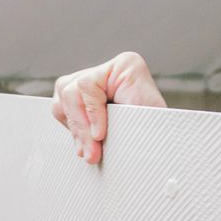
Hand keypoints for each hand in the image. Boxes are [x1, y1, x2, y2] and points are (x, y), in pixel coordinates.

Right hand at [51, 52, 167, 163]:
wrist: (160, 139)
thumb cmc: (155, 129)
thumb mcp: (144, 122)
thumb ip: (122, 122)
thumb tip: (99, 138)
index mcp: (125, 65)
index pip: (88, 84)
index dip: (91, 113)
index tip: (99, 136)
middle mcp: (105, 69)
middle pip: (70, 92)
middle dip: (80, 128)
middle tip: (91, 155)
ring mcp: (89, 81)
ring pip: (61, 102)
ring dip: (74, 130)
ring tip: (88, 152)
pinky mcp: (80, 97)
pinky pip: (61, 110)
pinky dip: (70, 128)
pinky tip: (83, 142)